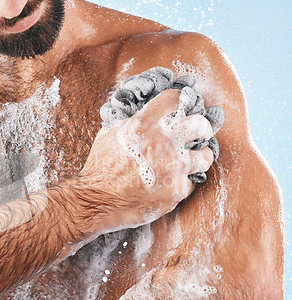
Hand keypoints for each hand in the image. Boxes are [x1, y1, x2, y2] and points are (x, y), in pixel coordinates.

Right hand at [80, 89, 213, 230]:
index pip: (173, 99)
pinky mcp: (176, 189)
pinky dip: (184, 183)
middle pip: (198, 124)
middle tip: (201, 132)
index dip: (180, 101)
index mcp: (143, 124)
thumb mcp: (109, 135)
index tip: (183, 107)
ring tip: (197, 159)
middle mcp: (161, 142)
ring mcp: (172, 167)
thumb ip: (130, 123)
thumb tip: (142, 115)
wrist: (95, 199)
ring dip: (201, 157)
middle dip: (202, 127)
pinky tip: (175, 183)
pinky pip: (191, 182)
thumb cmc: (99, 168)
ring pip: (204, 156)